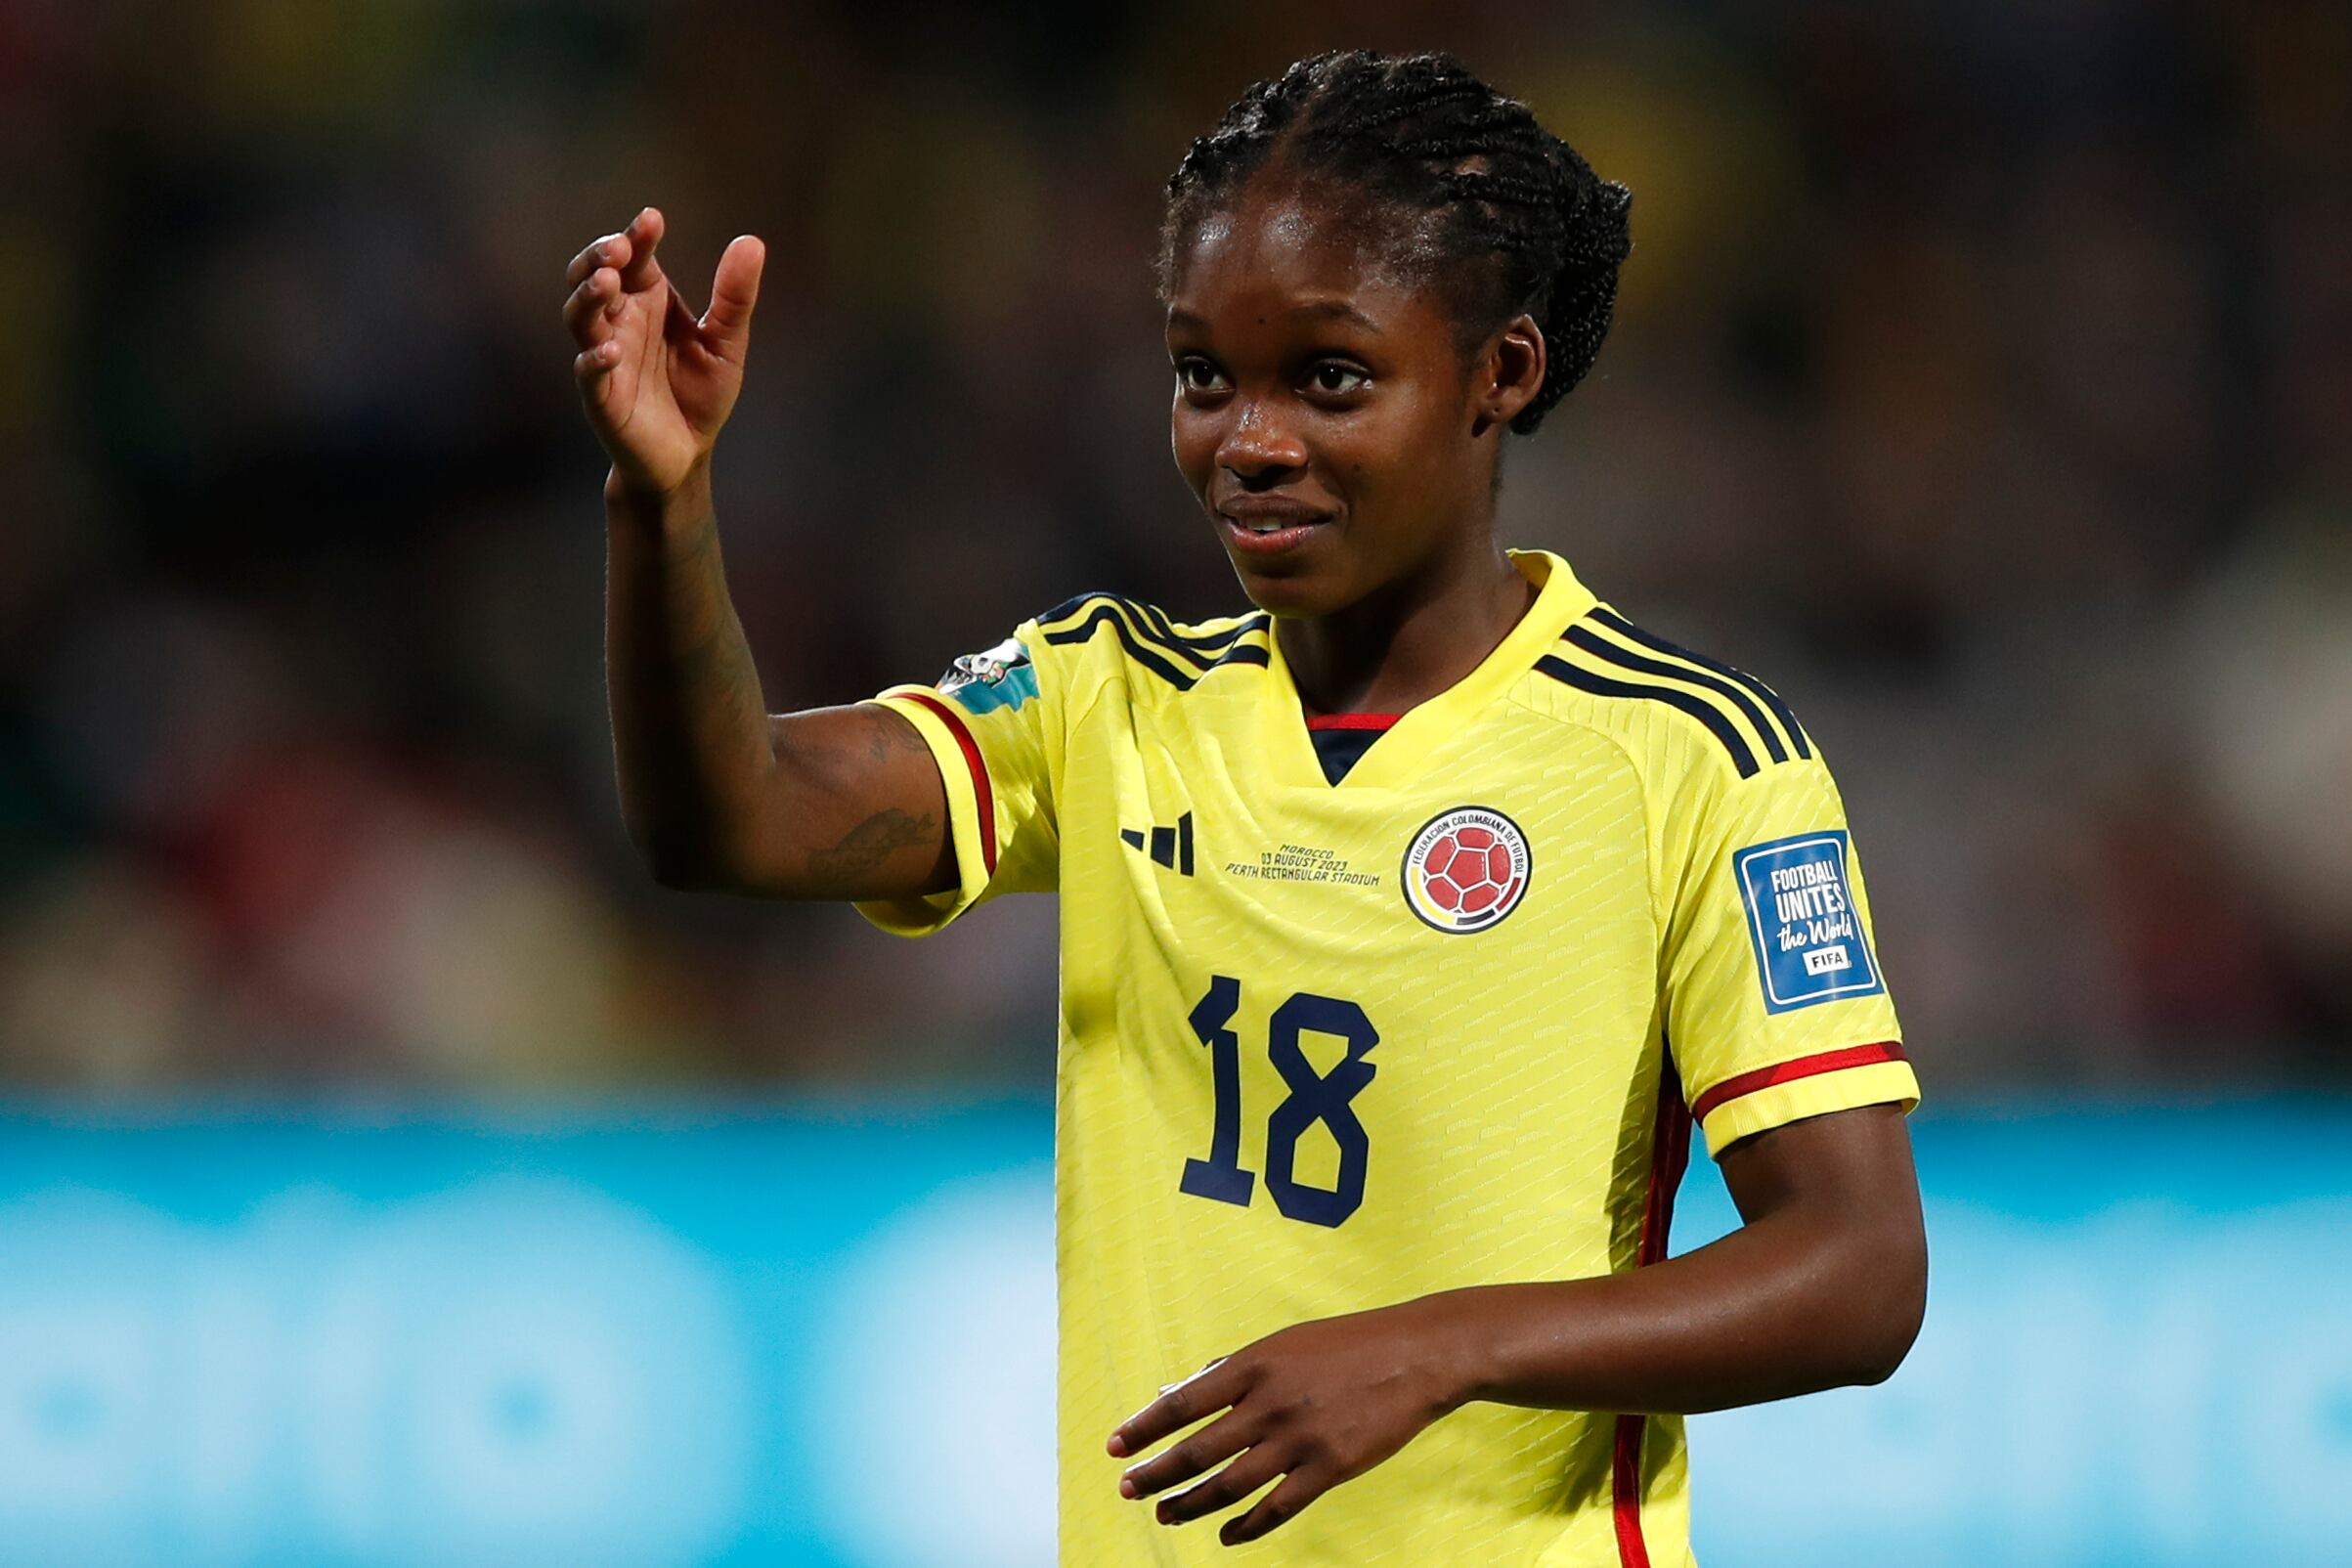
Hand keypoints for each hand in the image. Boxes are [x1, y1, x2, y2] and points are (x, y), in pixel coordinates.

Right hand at [563, 207, 764, 495]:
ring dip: (589, 296)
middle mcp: (620, 321)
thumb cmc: (699, 393)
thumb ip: (734, 298)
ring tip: (607, 281)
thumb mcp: (727, 343)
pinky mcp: (602, 397)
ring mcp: (605, 356)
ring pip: (580, 316)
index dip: (637, 236)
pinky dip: (595, 359)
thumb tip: (752, 241)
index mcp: (648, 300)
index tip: (652, 220)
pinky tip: (611, 351)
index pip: (634, 257)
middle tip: (618, 248)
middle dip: (598, 257)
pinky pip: (588, 373)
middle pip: (593, 276)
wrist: (687, 454)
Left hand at [1106, 1299, 1470, 1546]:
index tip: (1115, 1448)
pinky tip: (1225, 1536)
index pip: (1183, 1404)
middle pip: (1198, 1450)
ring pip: (1230, 1485)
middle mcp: (1270, 1404)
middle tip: (1128, 1490)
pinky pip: (1277, 1509)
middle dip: (1156, 1474)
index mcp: (1255, 1365)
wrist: (1415, 1355)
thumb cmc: (1345, 1345)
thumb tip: (1174, 1393)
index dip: (1144, 1428)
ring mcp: (1300, 1440)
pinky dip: (1246, 1528)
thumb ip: (1229, 1370)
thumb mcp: (1282, 1344)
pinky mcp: (1330, 1468)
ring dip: (1191, 1504)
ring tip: (1166, 1514)